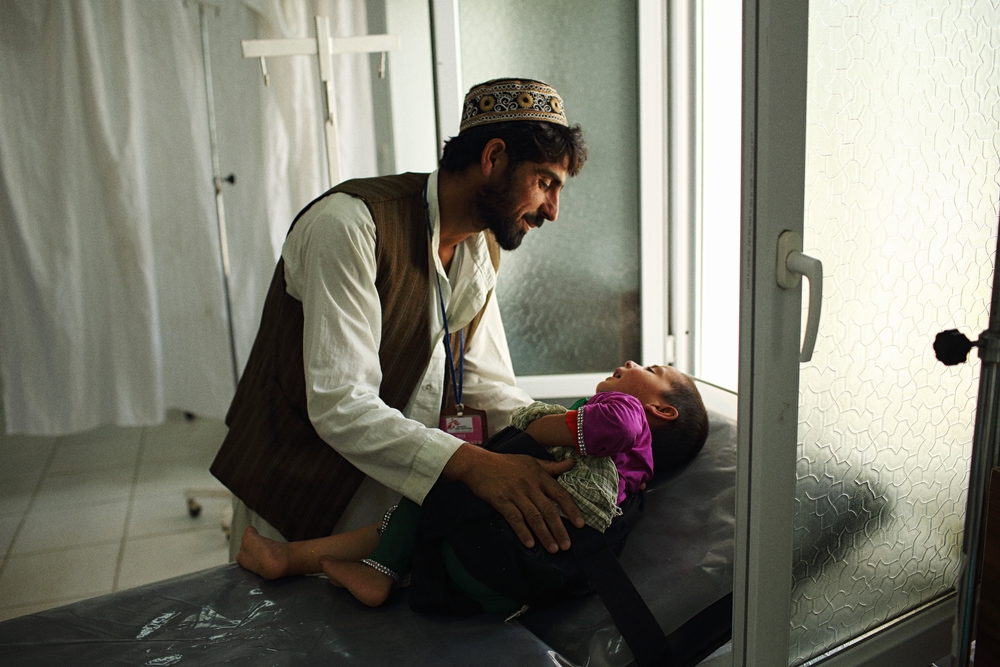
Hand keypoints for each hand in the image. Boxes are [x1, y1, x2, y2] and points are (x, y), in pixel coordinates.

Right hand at [441, 444, 584, 552]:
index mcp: (539, 475)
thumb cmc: (506, 463)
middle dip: (559, 529)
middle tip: (567, 545)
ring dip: (545, 535)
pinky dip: (523, 532)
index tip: (580, 524)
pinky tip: (530, 543)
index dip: (572, 510)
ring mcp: (515, 493)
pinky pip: (515, 519)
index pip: (560, 494)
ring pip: (534, 517)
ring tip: (553, 548)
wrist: (478, 463)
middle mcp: (530, 485)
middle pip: (548, 510)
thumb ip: (552, 466)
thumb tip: (572, 463)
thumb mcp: (531, 460)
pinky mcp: (501, 501)